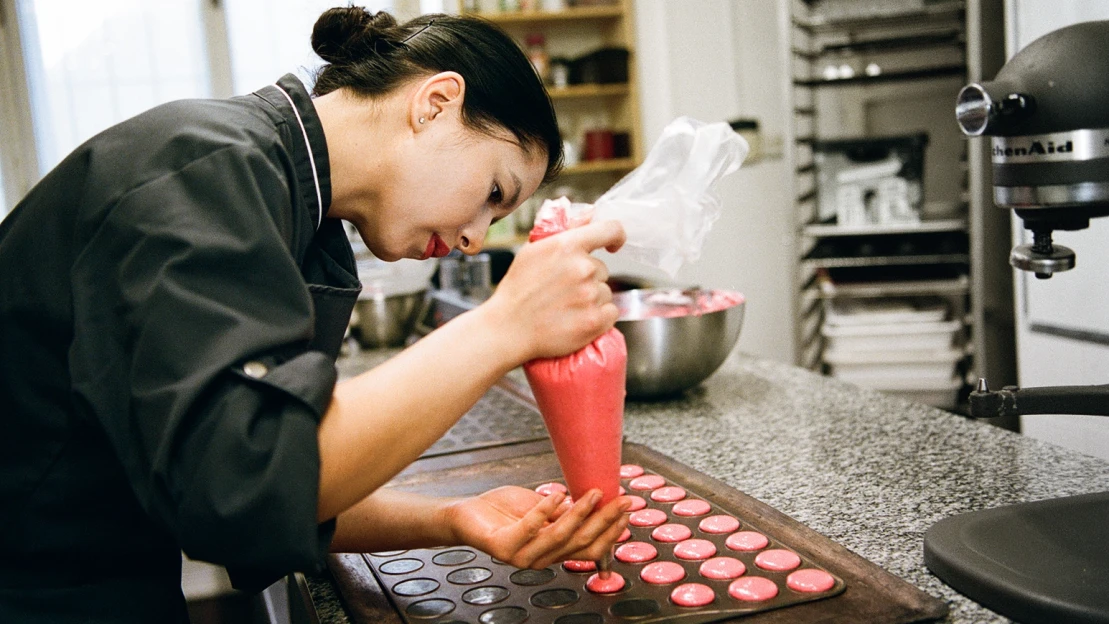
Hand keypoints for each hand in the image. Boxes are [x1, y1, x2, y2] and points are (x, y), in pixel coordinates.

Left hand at [443, 485, 629, 569]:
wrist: (464, 516)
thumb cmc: (502, 513)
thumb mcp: (540, 510)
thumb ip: (564, 512)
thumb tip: (594, 498)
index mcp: (552, 551)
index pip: (589, 547)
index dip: (610, 531)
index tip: (626, 510)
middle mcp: (540, 558)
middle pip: (580, 542)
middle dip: (604, 521)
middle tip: (621, 500)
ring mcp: (522, 555)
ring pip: (559, 536)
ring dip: (580, 512)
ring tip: (592, 492)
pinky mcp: (503, 546)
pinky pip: (530, 527)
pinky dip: (545, 509)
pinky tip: (557, 492)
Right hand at [484, 220, 626, 361]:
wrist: (508, 328)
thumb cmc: (518, 289)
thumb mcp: (533, 251)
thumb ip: (564, 232)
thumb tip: (590, 214)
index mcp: (567, 245)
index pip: (610, 229)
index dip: (616, 237)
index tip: (613, 246)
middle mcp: (582, 268)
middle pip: (602, 269)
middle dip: (588, 278)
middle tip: (563, 290)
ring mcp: (590, 296)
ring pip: (605, 292)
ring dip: (592, 299)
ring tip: (566, 307)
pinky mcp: (595, 321)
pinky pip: (611, 312)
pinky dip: (599, 317)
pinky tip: (576, 320)